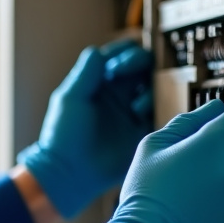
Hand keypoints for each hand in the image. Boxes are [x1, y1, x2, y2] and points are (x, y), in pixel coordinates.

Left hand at [17, 42, 153, 219]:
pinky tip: (141, 114)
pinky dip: (157, 107)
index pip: (121, 57)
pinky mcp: (144, 131)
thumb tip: (97, 50)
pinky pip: (161, 112)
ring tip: (134, 105)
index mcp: (101, 83)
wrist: (69, 172)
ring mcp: (133, 112)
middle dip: (142, 64)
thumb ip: (86, 73)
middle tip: (132, 73)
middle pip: (144, 67)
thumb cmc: (63, 134)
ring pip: (155, 87)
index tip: (119, 63)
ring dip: (149, 88)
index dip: (125, 53)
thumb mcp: (70, 98)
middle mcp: (120, 94)